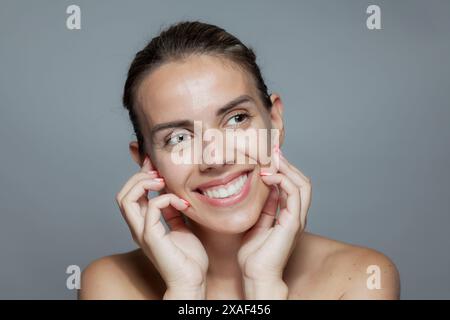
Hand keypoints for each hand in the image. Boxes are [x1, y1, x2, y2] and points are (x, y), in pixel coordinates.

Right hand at [115, 156, 208, 298]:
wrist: (192, 280)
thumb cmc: (188, 258)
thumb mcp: (181, 227)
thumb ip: (173, 212)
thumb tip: (172, 194)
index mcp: (144, 224)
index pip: (132, 194)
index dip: (139, 175)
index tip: (153, 163)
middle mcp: (138, 227)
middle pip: (123, 194)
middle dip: (138, 176)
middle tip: (159, 172)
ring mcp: (142, 232)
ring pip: (126, 199)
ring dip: (144, 184)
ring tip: (162, 182)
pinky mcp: (151, 237)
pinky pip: (151, 208)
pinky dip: (165, 199)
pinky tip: (181, 203)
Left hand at [237, 146, 311, 298]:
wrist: (255, 275)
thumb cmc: (253, 254)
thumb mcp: (257, 222)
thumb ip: (265, 205)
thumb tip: (264, 184)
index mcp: (289, 214)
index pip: (292, 184)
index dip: (282, 168)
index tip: (268, 154)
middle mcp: (296, 215)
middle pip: (301, 180)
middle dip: (287, 163)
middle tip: (272, 149)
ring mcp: (297, 219)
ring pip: (302, 184)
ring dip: (286, 168)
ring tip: (270, 158)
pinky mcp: (293, 223)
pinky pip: (294, 194)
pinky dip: (283, 180)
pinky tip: (267, 175)